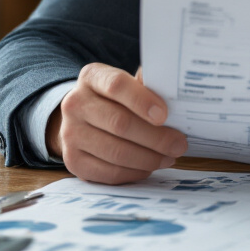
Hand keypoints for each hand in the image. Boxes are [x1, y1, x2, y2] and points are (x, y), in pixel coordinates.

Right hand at [47, 64, 187, 184]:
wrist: (82, 120)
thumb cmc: (114, 101)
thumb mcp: (127, 85)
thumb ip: (146, 86)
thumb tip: (172, 89)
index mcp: (92, 77)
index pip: (116, 85)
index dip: (142, 101)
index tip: (165, 115)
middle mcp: (75, 103)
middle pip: (120, 123)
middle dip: (156, 137)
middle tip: (179, 144)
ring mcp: (70, 134)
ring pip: (117, 152)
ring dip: (149, 158)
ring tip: (168, 157)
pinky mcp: (73, 161)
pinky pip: (110, 172)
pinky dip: (135, 173)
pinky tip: (149, 167)